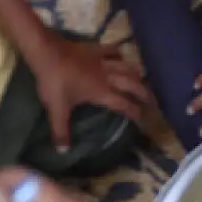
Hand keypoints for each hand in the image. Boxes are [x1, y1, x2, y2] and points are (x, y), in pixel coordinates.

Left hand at [28, 35, 149, 151]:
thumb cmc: (54, 81)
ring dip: (137, 74)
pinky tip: (120, 57)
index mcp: (102, 92)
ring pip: (127, 67)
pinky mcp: (95, 49)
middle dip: (145, 94)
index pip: (125, 104)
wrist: (47, 52)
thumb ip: (61, 130)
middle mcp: (108, 77)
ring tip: (143, 80)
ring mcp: (103, 61)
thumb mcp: (56, 108)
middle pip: (133, 85)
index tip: (144, 119)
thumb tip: (63, 152)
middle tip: (154, 101)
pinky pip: (113, 51)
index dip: (136, 112)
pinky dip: (119, 55)